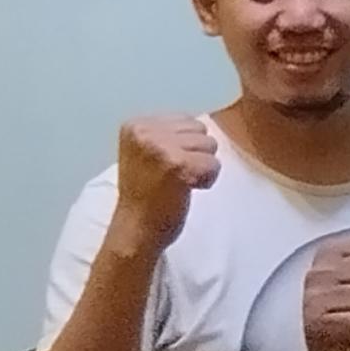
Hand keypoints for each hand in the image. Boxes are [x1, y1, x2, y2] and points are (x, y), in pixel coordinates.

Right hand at [113, 116, 219, 251]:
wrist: (135, 231)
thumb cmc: (144, 196)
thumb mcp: (144, 153)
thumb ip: (165, 134)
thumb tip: (200, 123)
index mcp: (135, 126)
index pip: (184, 119)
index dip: (183, 145)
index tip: (164, 166)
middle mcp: (145, 132)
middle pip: (199, 129)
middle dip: (194, 153)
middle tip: (173, 176)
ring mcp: (161, 147)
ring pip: (210, 145)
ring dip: (201, 167)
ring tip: (179, 183)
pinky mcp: (178, 165)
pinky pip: (214, 164)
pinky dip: (207, 180)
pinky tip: (187, 190)